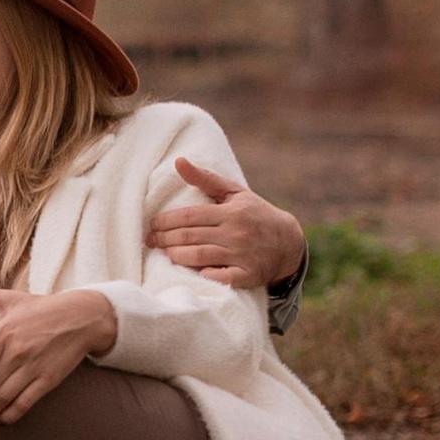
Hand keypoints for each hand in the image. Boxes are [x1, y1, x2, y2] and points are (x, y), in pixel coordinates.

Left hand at [0, 282, 118, 425]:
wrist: (83, 316)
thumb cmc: (41, 308)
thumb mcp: (9, 298)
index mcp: (3, 333)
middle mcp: (17, 352)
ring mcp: (34, 367)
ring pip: (3, 399)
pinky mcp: (49, 380)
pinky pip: (24, 404)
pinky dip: (10, 416)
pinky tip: (0, 420)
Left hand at [147, 158, 306, 289]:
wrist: (289, 243)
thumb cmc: (255, 214)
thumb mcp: (234, 193)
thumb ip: (205, 178)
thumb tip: (179, 161)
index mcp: (231, 212)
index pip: (189, 216)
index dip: (165, 221)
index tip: (152, 225)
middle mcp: (236, 233)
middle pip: (189, 236)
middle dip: (164, 239)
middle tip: (150, 241)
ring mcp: (242, 255)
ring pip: (199, 256)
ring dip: (176, 256)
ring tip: (166, 253)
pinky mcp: (248, 275)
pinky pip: (221, 278)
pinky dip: (205, 275)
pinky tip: (193, 272)